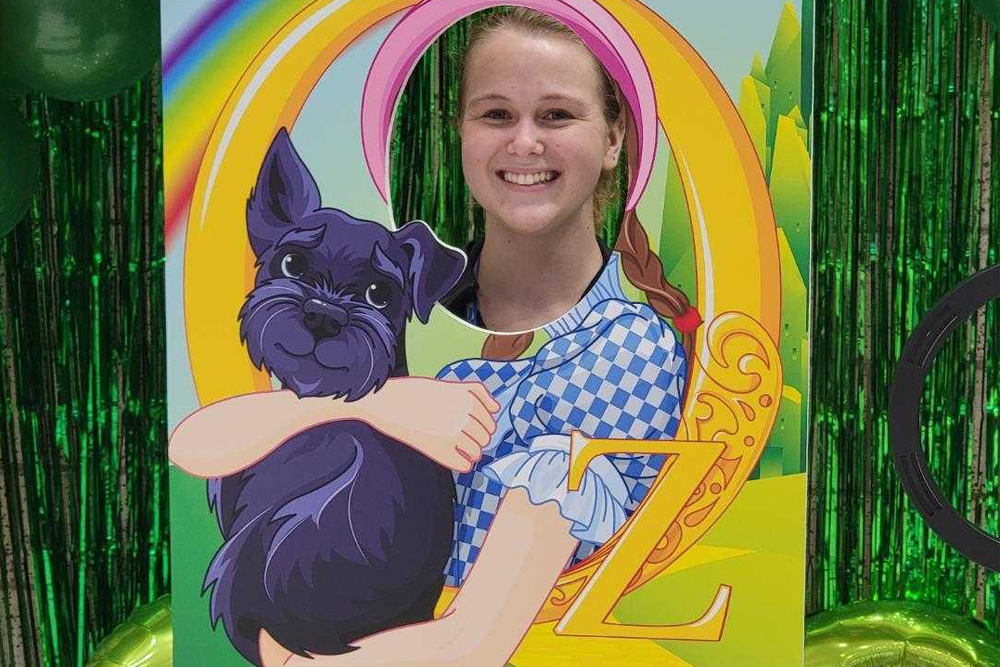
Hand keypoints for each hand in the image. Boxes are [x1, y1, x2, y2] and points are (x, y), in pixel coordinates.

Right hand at [361, 377, 500, 471]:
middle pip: (486, 437)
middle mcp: (463, 413)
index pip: (491, 419)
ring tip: (454, 446)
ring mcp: (452, 432)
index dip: (481, 424)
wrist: (384, 400)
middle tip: (457, 435)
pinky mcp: (439, 449)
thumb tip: (497, 408)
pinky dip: (462, 464)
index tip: (466, 425)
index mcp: (466, 396)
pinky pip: (464, 465)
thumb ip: (474, 392)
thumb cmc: (414, 392)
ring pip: (478, 452)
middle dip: (476, 438)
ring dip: (469, 451)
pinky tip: (451, 456)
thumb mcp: (446, 384)